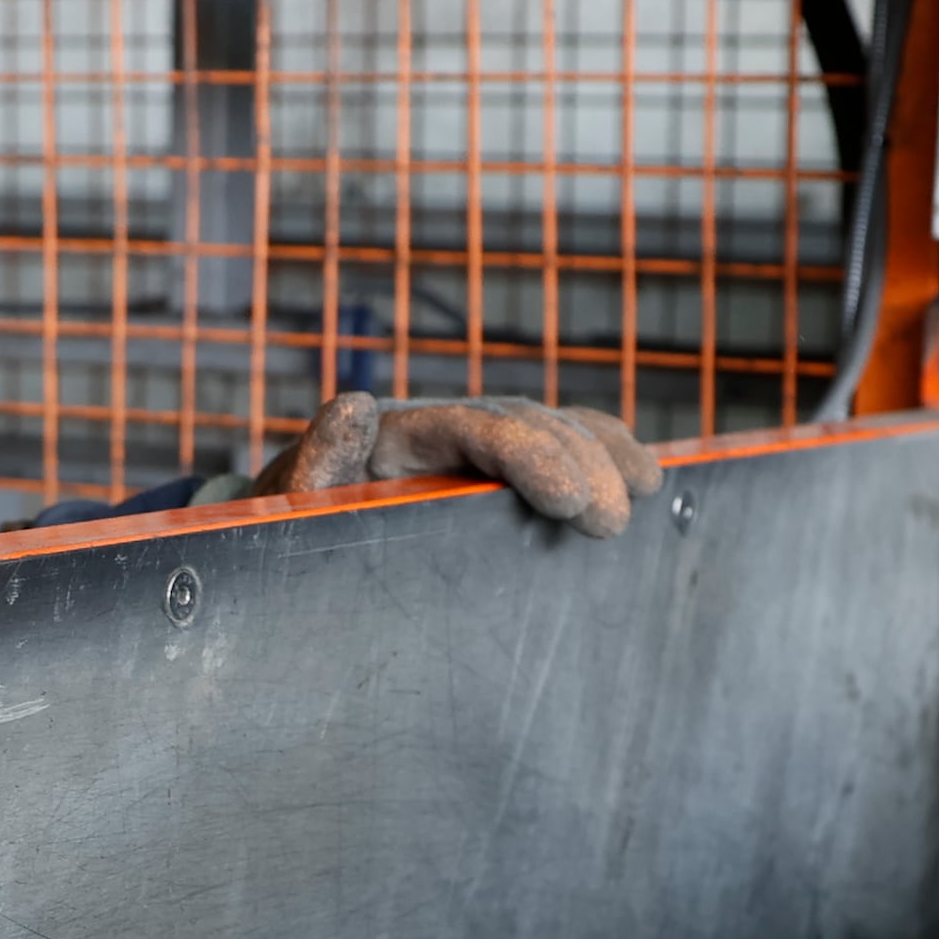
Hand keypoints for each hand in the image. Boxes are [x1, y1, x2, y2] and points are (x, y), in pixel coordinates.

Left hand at [256, 392, 662, 536]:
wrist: (292, 532)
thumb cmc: (291, 522)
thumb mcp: (291, 500)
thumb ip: (317, 460)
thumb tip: (351, 406)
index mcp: (401, 432)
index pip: (477, 429)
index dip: (529, 457)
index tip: (569, 500)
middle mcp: (448, 427)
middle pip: (529, 426)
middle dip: (580, 465)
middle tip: (610, 521)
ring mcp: (477, 448)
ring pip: (555, 431)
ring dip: (606, 455)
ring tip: (646, 491)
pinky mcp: (497, 476)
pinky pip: (561, 451)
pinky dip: (606, 456)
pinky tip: (647, 481)